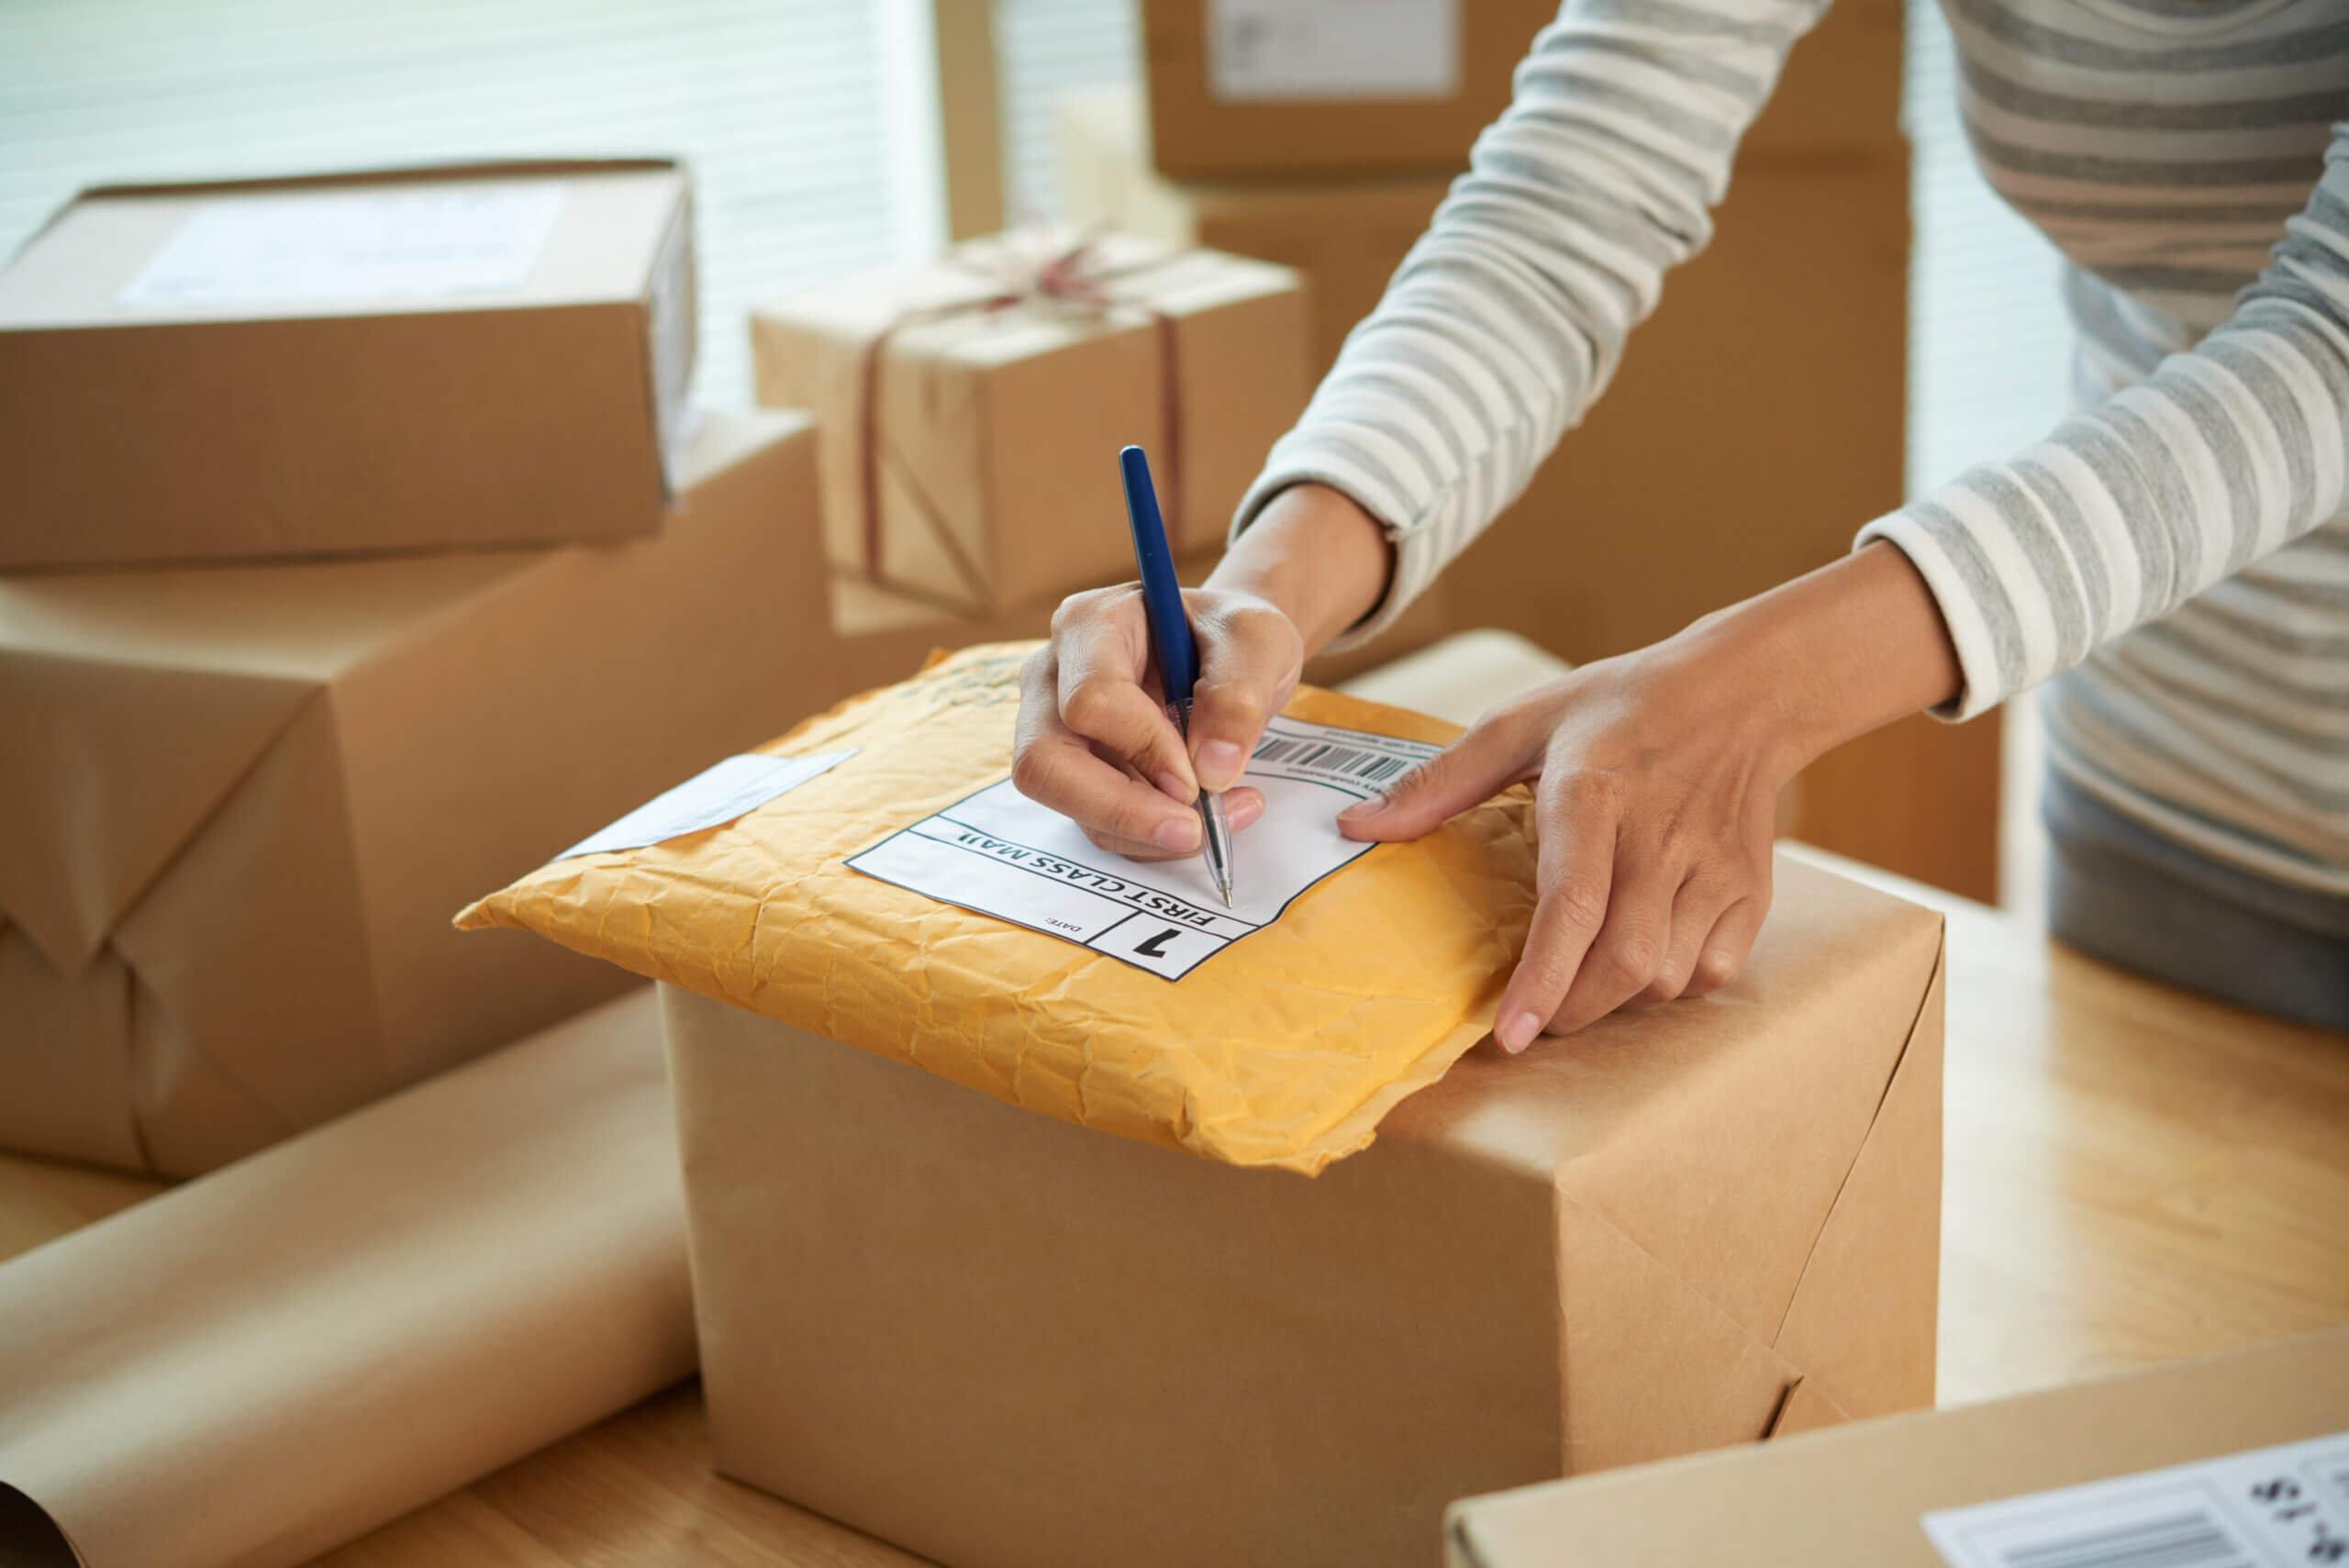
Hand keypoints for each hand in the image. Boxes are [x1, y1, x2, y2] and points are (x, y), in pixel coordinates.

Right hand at [1012, 482, 1395, 860]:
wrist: (1227, 651)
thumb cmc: (1232, 634)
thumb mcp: (1257, 642)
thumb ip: (1238, 697)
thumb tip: (1210, 770)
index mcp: (1091, 624)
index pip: (1090, 700)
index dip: (1143, 747)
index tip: (1199, 777)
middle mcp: (1054, 675)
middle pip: (1045, 761)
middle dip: (1120, 810)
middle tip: (1192, 831)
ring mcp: (1056, 727)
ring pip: (1069, 803)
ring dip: (1147, 831)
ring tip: (1222, 817)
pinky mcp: (1075, 771)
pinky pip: (1098, 822)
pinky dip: (1152, 836)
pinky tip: (1206, 817)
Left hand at [1337, 542, 1962, 1047]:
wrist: (1742, 692)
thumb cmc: (1618, 708)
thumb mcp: (1522, 723)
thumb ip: (1440, 781)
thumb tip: (1356, 826)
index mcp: (1593, 792)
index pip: (1573, 904)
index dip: (1541, 979)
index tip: (1509, 1035)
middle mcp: (1658, 835)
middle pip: (1622, 961)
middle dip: (1570, 1009)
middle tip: (1534, 1016)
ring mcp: (1712, 866)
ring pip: (1666, 976)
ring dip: (1617, 998)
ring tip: (1583, 978)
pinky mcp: (1750, 889)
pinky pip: (1711, 970)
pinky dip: (1673, 982)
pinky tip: (1643, 954)